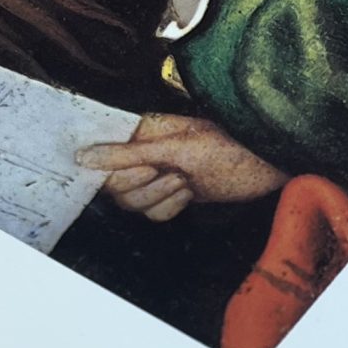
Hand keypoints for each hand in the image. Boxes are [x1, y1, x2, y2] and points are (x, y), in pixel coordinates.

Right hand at [76, 114, 286, 220]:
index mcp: (139, 131)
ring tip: (186, 179)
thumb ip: (128, 154)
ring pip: (133, 204)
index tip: (138, 170)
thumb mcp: (176, 147)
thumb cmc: (226, 147)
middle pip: (115, 187)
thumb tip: (85, 157)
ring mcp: (156, 175)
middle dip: (145, 185)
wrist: (262, 168)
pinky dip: (172, 208)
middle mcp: (142, 153)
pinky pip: (153, 215)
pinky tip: (191, 192)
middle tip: (173, 172)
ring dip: (162, 197)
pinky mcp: (169, 195)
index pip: (102, 156)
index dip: (112, 169)